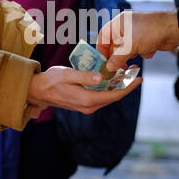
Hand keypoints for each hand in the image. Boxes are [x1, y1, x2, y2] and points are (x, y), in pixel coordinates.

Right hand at [27, 65, 141, 112]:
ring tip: (126, 72)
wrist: (38, 91)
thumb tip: (101, 78)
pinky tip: (112, 77)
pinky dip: (109, 87)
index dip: (128, 87)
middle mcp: (89, 106)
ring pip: (109, 96)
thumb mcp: (67, 74)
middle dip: (126, 85)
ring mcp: (88, 107)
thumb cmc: (51, 80)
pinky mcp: (85, 104)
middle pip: (114, 96)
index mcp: (87, 99)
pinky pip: (102, 96)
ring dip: (118, 86)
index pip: (114, 95)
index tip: (139, 79)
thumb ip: (84, 76)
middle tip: (135, 71)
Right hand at [96, 11, 178, 70]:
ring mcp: (137, 33)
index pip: (103, 36)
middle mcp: (126, 26)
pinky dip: (143, 52)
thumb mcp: (130, 46)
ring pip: (127, 49)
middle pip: (115, 44)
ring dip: (132, 55)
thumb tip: (108, 68)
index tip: (102, 62)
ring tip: (138, 55)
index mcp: (119, 22)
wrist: (175, 30)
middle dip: (118, 56)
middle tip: (118, 68)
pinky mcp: (146, 39)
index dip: (101, 49)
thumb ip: (117, 58)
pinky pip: (138, 50)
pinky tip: (151, 50)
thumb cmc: (151, 31)